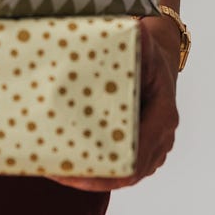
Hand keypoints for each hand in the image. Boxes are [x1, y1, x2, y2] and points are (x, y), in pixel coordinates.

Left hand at [48, 10, 179, 190]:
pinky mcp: (140, 151)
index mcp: (162, 117)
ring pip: (118, 175)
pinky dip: (93, 168)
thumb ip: (129, 42)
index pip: (133, 158)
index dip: (101, 169)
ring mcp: (152, 149)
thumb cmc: (147, 51)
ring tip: (51, 166)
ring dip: (87, 175)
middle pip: (123, 174)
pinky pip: (117, 168)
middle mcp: (161, 138)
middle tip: (52, 169)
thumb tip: (107, 38)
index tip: (70, 164)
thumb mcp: (140, 42)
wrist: (158, 58)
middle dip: (87, 176)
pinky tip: (64, 161)